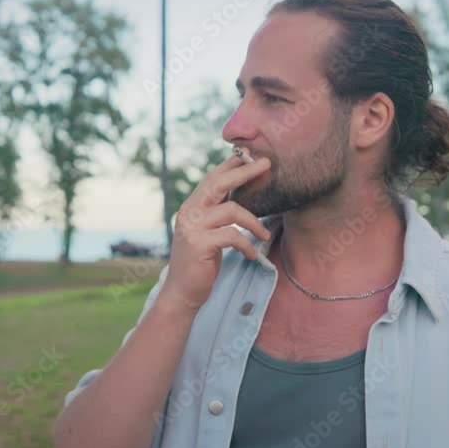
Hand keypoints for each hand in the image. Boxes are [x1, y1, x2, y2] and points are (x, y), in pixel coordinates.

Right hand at [159, 150, 271, 312]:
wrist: (182, 293)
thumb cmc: (201, 263)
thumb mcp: (209, 233)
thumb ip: (218, 214)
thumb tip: (241, 194)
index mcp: (192, 207)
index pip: (212, 179)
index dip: (231, 165)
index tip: (252, 154)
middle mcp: (189, 213)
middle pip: (218, 183)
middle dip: (244, 172)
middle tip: (266, 164)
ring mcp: (192, 228)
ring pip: (231, 210)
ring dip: (254, 222)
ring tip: (265, 234)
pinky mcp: (199, 245)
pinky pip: (232, 235)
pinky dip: (246, 244)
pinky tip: (251, 255)